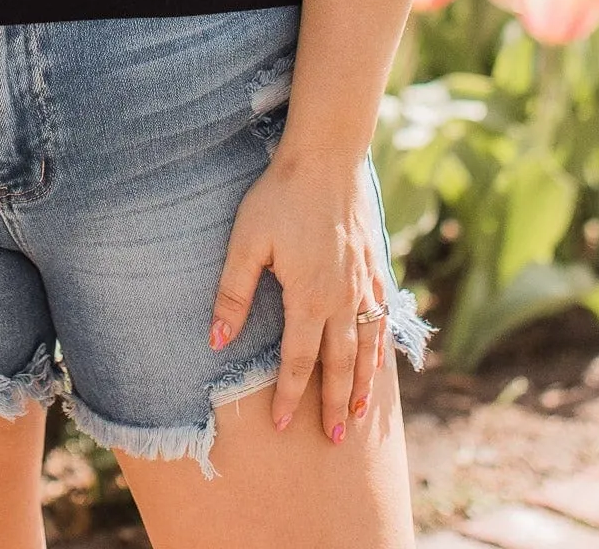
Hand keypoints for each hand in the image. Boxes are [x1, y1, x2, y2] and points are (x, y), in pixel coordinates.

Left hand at [207, 154, 387, 442]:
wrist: (326, 157)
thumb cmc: (280, 196)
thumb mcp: (246, 242)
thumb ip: (233, 294)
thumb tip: (215, 341)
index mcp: (309, 297)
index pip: (298, 360)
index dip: (289, 394)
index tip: (282, 424)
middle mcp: (342, 298)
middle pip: (340, 364)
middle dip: (335, 404)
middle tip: (334, 440)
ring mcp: (364, 283)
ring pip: (368, 347)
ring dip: (364, 384)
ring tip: (362, 417)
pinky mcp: (375, 266)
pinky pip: (382, 318)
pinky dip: (382, 347)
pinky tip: (380, 360)